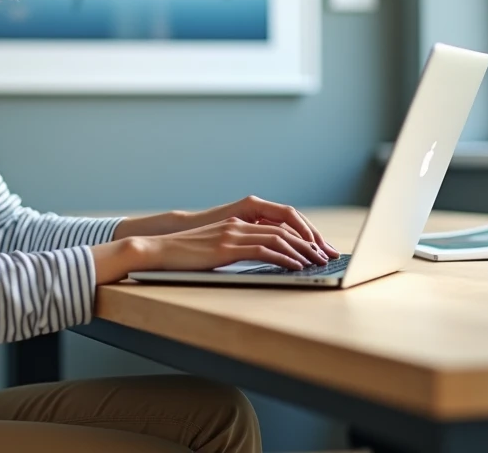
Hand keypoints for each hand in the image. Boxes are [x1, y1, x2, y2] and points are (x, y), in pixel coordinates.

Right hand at [181, 195, 338, 257]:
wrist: (159, 249)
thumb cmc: (185, 254)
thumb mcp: (215, 248)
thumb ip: (237, 249)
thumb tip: (260, 261)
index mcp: (238, 221)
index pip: (279, 223)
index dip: (302, 234)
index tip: (319, 247)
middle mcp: (239, 224)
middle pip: (284, 228)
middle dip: (310, 242)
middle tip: (328, 255)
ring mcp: (233, 234)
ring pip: (278, 237)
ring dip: (302, 250)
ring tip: (318, 262)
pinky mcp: (226, 247)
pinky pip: (263, 249)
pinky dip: (284, 257)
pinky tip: (296, 266)